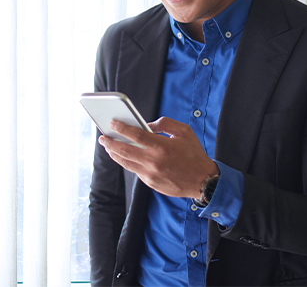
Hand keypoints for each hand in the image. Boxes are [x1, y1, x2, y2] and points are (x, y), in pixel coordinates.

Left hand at [99, 117, 219, 199]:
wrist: (203, 181)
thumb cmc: (194, 155)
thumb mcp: (184, 132)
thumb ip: (165, 123)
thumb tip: (148, 124)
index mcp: (162, 147)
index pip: (136, 135)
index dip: (122, 128)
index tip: (112, 123)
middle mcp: (154, 161)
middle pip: (124, 150)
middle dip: (111, 143)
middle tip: (103, 137)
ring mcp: (151, 174)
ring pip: (126, 163)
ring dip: (115, 154)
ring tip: (108, 147)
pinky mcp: (150, 183)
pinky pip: (135, 170)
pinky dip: (127, 162)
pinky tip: (123, 157)